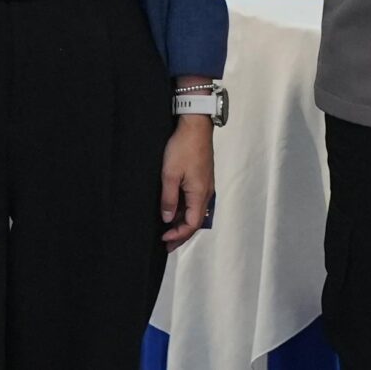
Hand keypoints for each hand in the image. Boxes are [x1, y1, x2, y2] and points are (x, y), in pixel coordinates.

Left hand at [159, 117, 214, 246]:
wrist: (196, 125)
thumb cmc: (183, 147)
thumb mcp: (170, 174)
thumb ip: (169, 199)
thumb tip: (168, 218)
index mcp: (200, 194)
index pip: (192, 224)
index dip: (178, 235)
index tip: (163, 238)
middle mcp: (206, 193)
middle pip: (196, 221)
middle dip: (182, 234)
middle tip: (166, 243)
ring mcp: (206, 185)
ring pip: (196, 212)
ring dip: (183, 223)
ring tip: (169, 231)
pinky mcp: (203, 178)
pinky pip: (196, 202)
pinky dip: (186, 211)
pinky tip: (175, 211)